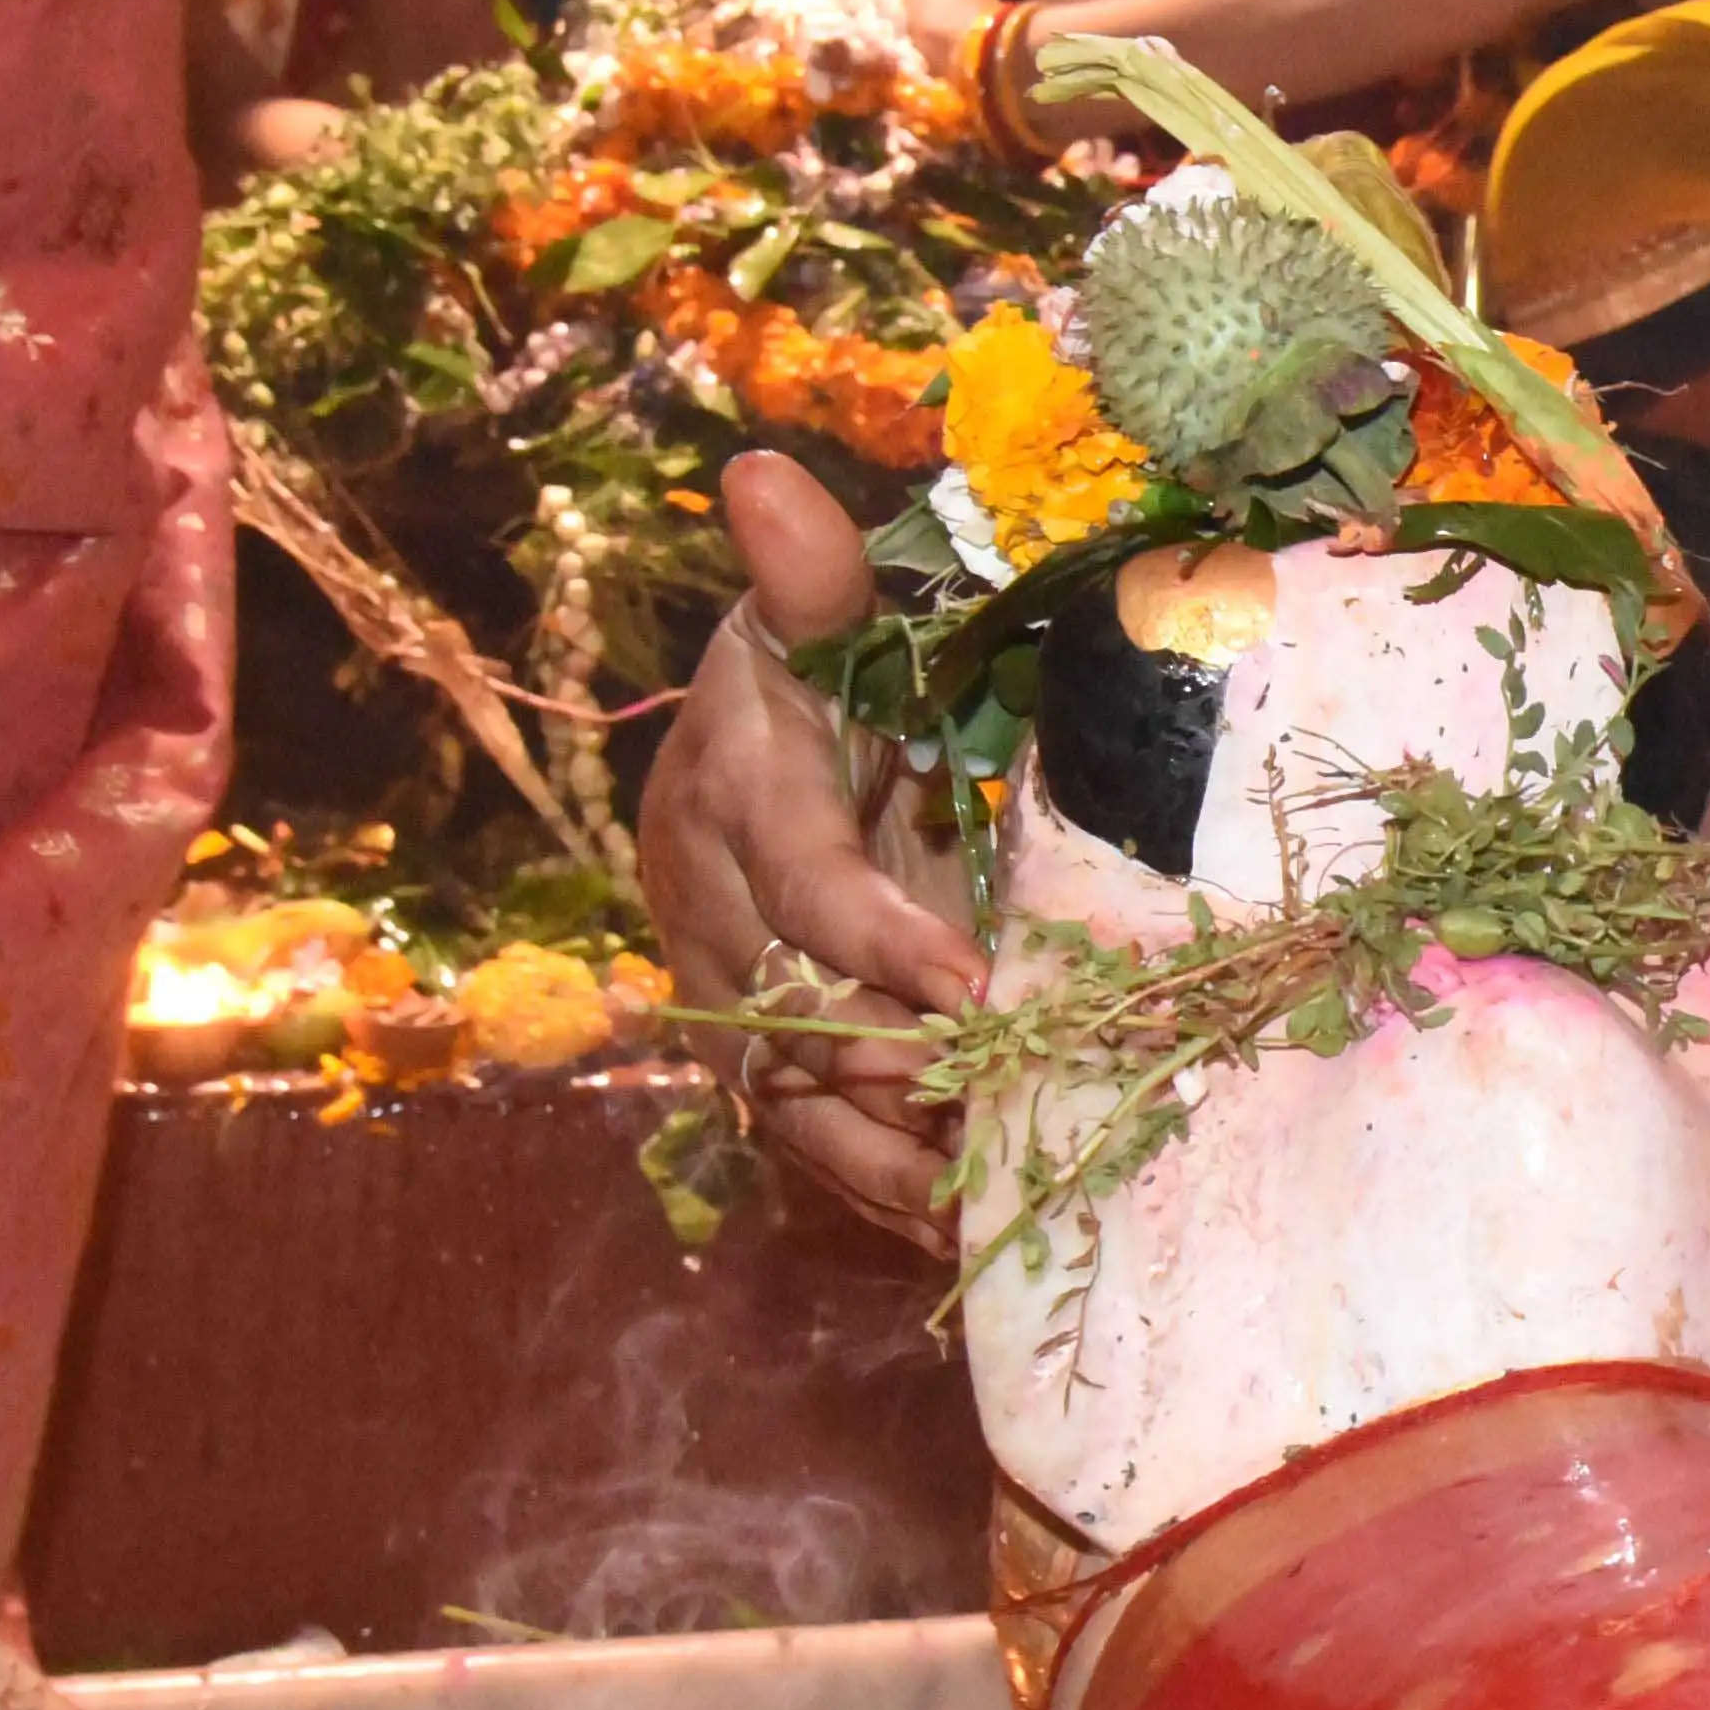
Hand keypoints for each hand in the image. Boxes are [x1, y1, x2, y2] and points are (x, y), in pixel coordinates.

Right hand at [643, 453, 985, 1245]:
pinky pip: (803, 1138)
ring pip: (792, 1099)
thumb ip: (815, 575)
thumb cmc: (814, 677)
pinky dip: (878, 1190)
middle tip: (1002, 1112)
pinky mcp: (749, 1053)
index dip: (876, 938)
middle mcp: (708, 909)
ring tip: (986, 1202)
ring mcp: (720, 993)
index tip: (969, 982)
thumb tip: (764, 477)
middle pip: (791, 1014)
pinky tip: (958, 1232)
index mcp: (730, 797)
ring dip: (887, 1160)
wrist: (759, 749)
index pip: (800, 883)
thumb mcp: (820, 617)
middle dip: (895, 1073)